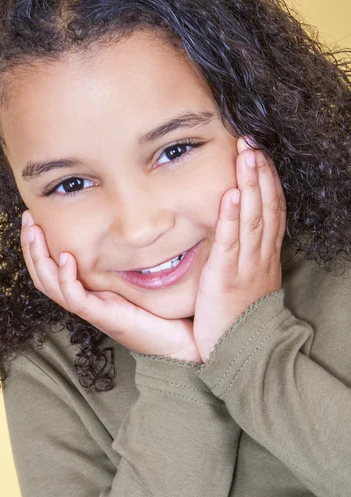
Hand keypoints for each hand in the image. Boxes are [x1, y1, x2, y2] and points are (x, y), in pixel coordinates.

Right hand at [20, 216, 202, 362]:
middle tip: (26, 218)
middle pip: (43, 275)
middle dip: (31, 246)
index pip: (50, 269)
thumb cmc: (159, 310)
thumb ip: (123, 258)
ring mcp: (91, 309)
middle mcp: (83, 300)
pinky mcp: (102, 316)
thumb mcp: (135, 277)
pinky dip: (66, 279)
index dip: (37, 245)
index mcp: (87, 291)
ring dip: (40, 258)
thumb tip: (123, 227)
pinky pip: (75, 298)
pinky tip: (66, 258)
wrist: (177, 340)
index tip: (33, 216)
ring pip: (51, 286)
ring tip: (35, 232)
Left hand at [193, 137, 286, 363]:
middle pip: (266, 207)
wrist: (244, 351)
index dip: (268, 181)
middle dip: (260, 173)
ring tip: (246, 155)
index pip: (272, 210)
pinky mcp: (226, 278)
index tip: (259, 155)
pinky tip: (231, 195)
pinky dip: (232, 218)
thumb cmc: (242, 317)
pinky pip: (231, 243)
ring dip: (250, 185)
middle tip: (251, 142)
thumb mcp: (250, 280)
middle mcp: (260, 257)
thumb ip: (247, 254)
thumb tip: (239, 230)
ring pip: (253, 219)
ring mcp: (246, 266)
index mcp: (265, 256)